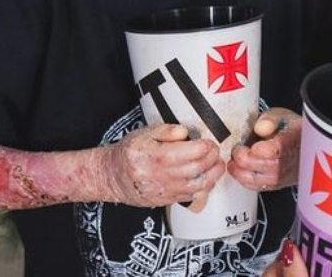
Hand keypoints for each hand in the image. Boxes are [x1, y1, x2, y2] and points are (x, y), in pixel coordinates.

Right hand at [101, 123, 223, 207]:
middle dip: (211, 159)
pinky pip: (191, 197)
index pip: (190, 152)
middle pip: (197, 168)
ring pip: (197, 185)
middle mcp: (162, 175)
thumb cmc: (129, 153)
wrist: (114, 176)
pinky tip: (207, 179)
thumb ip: (166, 131)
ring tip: (217, 165)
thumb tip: (184, 132)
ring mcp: (166, 190)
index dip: (205, 146)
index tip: (209, 142)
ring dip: (212, 175)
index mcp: (157, 156)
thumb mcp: (144, 133)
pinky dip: (204, 188)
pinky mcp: (168, 200)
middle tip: (215, 151)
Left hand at [230, 108, 299, 191]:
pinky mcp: (275, 185)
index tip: (241, 144)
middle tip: (237, 150)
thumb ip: (270, 119)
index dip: (247, 149)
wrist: (304, 146)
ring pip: (253, 180)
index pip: (267, 152)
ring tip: (235, 160)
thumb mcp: (282, 116)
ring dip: (239, 171)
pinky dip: (244, 179)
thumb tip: (260, 127)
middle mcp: (283, 164)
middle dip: (240, 159)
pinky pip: (255, 187)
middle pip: (256, 168)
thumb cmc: (291, 131)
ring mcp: (279, 177)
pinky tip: (242, 169)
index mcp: (286, 144)